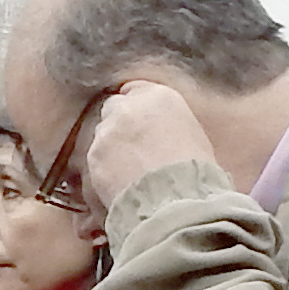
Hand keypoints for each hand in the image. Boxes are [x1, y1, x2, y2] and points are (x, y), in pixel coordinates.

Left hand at [75, 80, 212, 205]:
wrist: (174, 200)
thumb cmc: (194, 173)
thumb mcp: (193, 137)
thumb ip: (169, 124)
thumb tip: (162, 133)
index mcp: (160, 97)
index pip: (136, 89)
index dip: (135, 107)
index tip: (137, 121)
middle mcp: (129, 107)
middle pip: (115, 107)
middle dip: (120, 124)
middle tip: (131, 147)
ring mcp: (108, 130)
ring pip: (102, 133)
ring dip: (110, 146)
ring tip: (126, 170)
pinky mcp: (94, 154)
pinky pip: (94, 157)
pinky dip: (102, 168)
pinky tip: (117, 183)